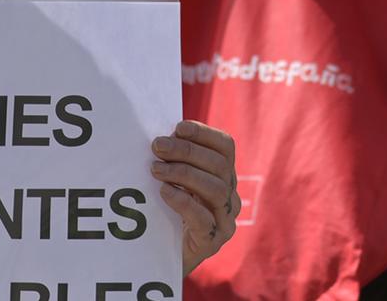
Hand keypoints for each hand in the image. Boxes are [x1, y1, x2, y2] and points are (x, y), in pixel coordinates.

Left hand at [150, 121, 238, 274]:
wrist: (162, 258)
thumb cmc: (166, 213)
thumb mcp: (173, 182)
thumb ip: (173, 160)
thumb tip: (158, 136)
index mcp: (224, 177)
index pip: (225, 147)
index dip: (204, 134)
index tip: (178, 127)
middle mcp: (230, 197)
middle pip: (220, 166)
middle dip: (187, 151)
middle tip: (157, 147)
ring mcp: (225, 221)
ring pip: (217, 189)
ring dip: (184, 173)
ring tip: (156, 169)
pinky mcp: (212, 243)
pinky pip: (204, 219)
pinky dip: (184, 201)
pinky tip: (165, 192)